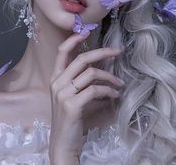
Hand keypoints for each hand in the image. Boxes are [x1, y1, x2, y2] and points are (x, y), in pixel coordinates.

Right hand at [48, 33, 122, 163]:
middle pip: (82, 59)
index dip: (74, 40)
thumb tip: (98, 66)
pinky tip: (115, 94)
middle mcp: (57, 83)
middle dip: (102, 52)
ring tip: (120, 83)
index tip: (87, 32)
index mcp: (55, 78)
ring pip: (92, 74)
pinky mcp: (72, 105)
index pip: (62, 52)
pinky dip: (109, 90)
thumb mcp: (70, 95)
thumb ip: (79, 80)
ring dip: (110, 76)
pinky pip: (95, 90)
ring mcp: (63, 94)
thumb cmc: (69, 117)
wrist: (62, 143)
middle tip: (118, 51)